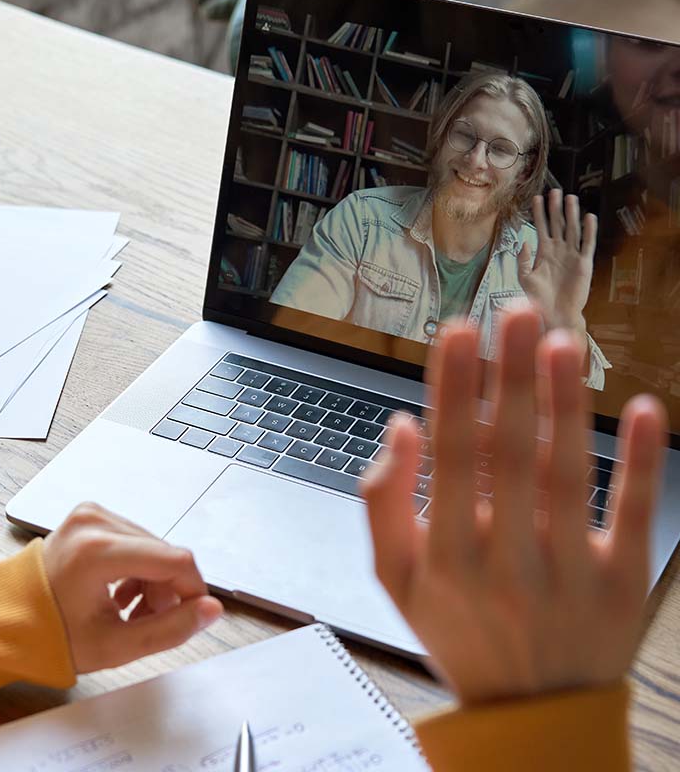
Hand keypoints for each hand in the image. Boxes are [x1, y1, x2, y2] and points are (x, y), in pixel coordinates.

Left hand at [42, 502, 222, 673]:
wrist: (7, 619)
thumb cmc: (52, 635)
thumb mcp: (117, 645)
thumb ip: (171, 629)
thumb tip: (210, 611)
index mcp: (97, 551)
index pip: (175, 560)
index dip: (194, 591)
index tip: (192, 616)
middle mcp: (94, 522)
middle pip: (165, 552)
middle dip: (168, 590)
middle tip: (146, 621)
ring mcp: (90, 514)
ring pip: (152, 546)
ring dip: (153, 580)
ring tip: (130, 611)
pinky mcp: (90, 514)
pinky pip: (134, 539)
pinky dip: (137, 566)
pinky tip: (121, 593)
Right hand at [362, 307, 666, 703]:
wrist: (531, 713)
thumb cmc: (456, 629)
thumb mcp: (395, 579)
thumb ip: (383, 504)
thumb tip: (401, 426)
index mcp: (444, 558)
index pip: (449, 457)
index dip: (453, 390)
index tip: (457, 332)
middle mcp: (505, 563)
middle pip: (509, 454)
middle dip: (510, 378)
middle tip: (515, 312)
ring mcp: (568, 574)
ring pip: (567, 475)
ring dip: (565, 404)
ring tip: (561, 343)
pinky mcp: (623, 584)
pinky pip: (635, 515)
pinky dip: (641, 461)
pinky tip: (642, 408)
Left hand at [517, 190, 595, 332]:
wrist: (555, 314)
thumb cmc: (538, 299)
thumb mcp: (525, 278)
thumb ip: (523, 260)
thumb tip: (524, 242)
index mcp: (544, 253)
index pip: (541, 228)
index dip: (539, 214)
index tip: (536, 198)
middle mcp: (558, 251)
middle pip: (558, 224)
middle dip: (555, 208)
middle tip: (555, 191)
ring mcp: (571, 256)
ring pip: (572, 230)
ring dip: (571, 214)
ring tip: (570, 198)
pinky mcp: (584, 264)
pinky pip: (587, 244)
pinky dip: (588, 231)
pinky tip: (588, 217)